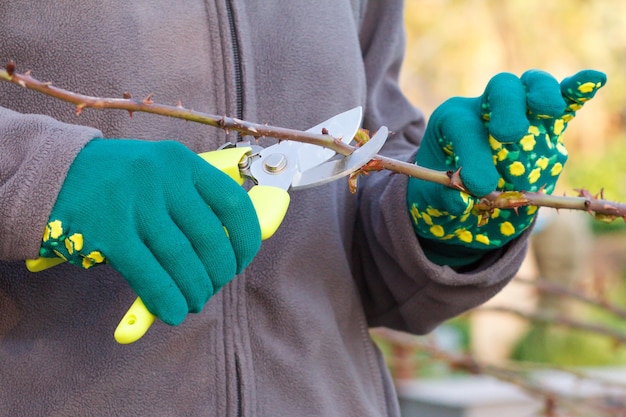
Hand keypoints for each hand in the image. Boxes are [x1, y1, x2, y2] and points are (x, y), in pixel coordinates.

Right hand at [39, 139, 260, 324]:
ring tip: (195, 301)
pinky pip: (149, 274)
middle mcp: (161, 177)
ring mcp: (134, 203)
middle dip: (219, 273)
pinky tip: (173, 311)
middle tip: (214, 286)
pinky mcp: (107, 231)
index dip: (246, 239)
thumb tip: (230, 246)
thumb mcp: (161, 172)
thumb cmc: (120, 179)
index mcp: (181, 161)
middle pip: (210, 238)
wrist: (54, 172)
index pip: (233, 203)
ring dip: (195, 290)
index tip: (242, 260)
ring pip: (181, 260)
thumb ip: (194, 199)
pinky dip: (166, 299)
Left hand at [407, 69, 605, 265]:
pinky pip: (564, 103)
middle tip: (510, 135)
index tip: (478, 186)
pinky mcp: (546, 127)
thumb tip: (461, 200)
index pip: (463, 126)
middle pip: (501, 89)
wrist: (464, 199)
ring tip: (551, 110)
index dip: (472, 154)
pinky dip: (577, 92)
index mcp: (452, 121)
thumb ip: (443, 197)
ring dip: (543, 94)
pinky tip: (594, 80)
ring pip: (532, 87)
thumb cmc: (443, 194)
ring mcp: (519, 113)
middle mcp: (486, 108)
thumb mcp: (431, 198)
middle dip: (507, 109)